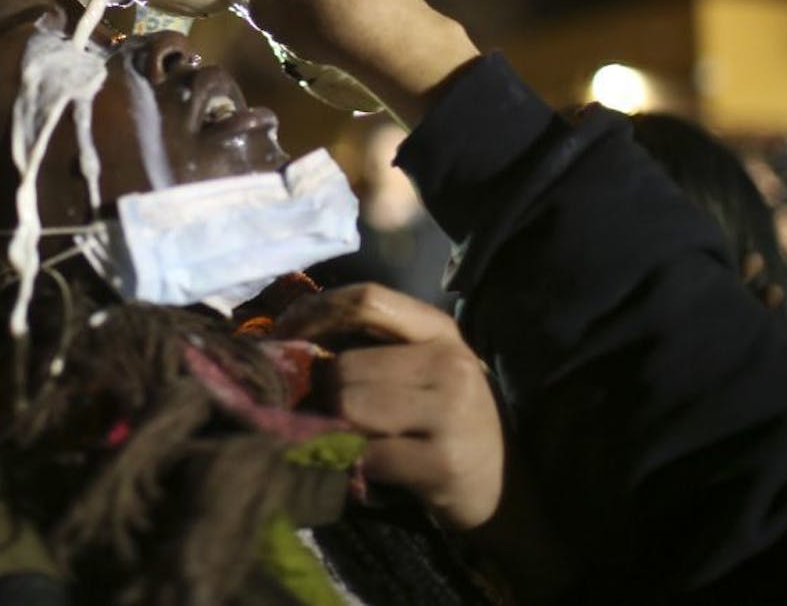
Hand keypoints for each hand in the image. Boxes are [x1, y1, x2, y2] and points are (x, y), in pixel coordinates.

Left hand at [275, 283, 503, 529]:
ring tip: (356, 440)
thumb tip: (290, 339)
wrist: (502, 486)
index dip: (315, 313)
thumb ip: (372, 348)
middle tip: (331, 415)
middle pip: (346, 366)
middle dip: (325, 394)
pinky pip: (366, 454)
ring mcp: (450, 412)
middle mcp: (450, 363)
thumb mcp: (423, 369)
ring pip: (349, 407)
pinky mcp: (442, 462)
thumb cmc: (447, 420)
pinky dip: (354, 464)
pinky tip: (371, 469)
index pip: (367, 300)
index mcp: (440, 330)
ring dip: (339, 429)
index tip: (284, 334)